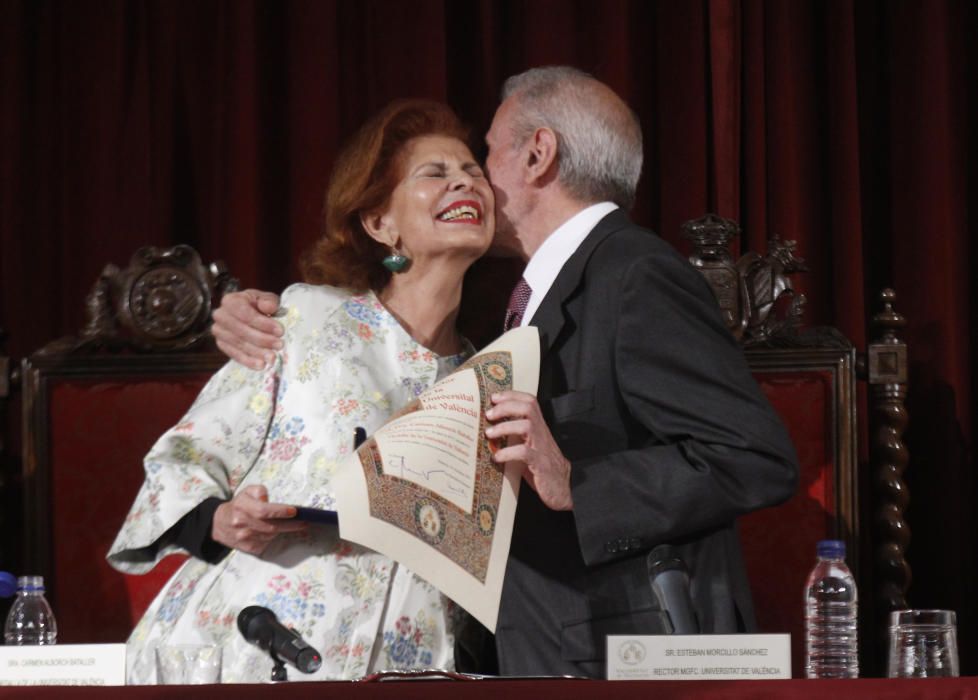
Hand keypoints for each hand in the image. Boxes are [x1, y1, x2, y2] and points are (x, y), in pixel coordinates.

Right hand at [211, 485, 306, 555]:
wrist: (219, 524)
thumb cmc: (239, 505)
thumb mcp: (247, 491)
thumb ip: (259, 491)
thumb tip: (267, 500)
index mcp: (242, 506)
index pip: (263, 511)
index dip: (280, 512)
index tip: (294, 511)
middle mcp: (241, 523)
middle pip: (270, 526)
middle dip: (290, 525)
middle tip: (303, 522)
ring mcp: (244, 537)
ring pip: (270, 536)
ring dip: (282, 531)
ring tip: (291, 524)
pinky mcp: (248, 548)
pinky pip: (266, 544)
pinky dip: (273, 538)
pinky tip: (275, 532)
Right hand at [212, 289, 283, 369]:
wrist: (248, 311)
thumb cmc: (257, 305)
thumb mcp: (265, 298)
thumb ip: (268, 301)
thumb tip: (270, 307)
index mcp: (231, 301)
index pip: (246, 314)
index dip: (264, 324)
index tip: (280, 331)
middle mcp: (221, 316)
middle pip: (242, 331)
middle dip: (263, 340)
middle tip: (279, 345)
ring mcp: (219, 332)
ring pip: (240, 344)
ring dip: (258, 353)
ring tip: (273, 357)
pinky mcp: (222, 345)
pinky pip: (235, 355)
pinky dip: (249, 361)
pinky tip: (261, 365)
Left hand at [485, 391, 572, 510]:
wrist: (561, 489)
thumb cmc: (541, 468)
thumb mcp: (529, 447)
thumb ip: (516, 437)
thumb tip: (489, 430)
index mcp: (539, 428)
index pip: (530, 402)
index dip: (512, 395)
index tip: (494, 397)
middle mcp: (542, 434)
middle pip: (528, 408)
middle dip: (506, 406)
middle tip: (489, 414)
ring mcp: (542, 448)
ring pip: (526, 426)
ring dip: (504, 427)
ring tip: (489, 434)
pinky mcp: (540, 464)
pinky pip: (524, 452)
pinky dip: (507, 452)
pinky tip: (496, 457)